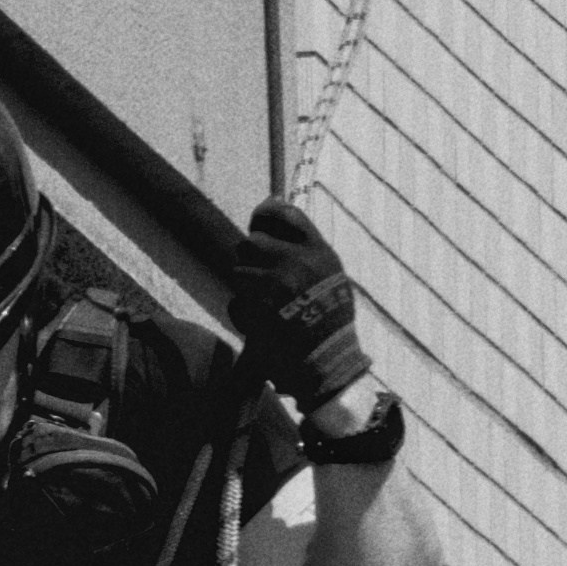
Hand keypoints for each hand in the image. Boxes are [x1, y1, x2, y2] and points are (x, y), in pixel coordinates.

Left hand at [228, 200, 370, 411]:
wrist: (329, 365)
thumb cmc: (330, 321)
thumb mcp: (330, 276)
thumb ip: (304, 244)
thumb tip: (272, 201)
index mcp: (318, 253)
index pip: (284, 215)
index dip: (265, 215)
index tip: (258, 221)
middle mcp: (296, 264)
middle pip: (250, 243)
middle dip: (250, 260)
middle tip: (262, 281)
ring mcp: (275, 287)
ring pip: (238, 273)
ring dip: (246, 290)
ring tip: (267, 309)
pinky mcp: (257, 312)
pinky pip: (236, 304)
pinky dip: (244, 317)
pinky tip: (264, 328)